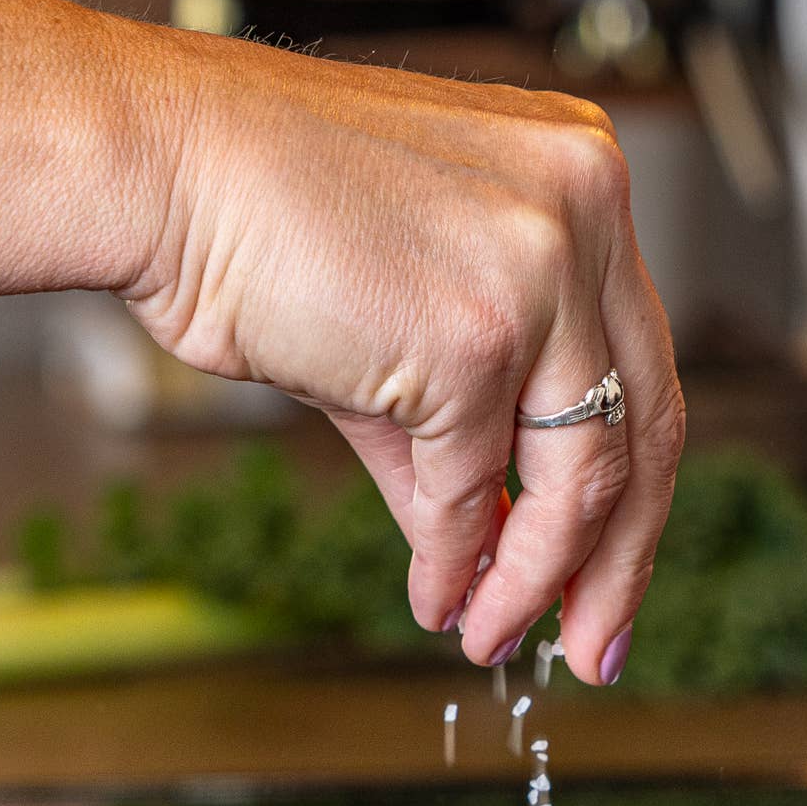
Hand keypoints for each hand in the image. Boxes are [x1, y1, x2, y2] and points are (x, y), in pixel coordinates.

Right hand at [125, 40, 685, 681]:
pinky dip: (453, 559)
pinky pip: (474, 487)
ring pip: (580, 476)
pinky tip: (435, 597)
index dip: (635, 486)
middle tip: (595, 644)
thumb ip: (469, 426)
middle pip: (646, 427)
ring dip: (536, 580)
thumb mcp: (408, 306)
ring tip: (496, 636)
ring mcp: (539, 273)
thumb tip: (493, 548)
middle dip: (619, 559)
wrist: (159, 162)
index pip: (642, 364)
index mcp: (583, 177)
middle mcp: (586, 212)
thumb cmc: (259, 207)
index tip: (612, 567)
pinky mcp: (474, 339)